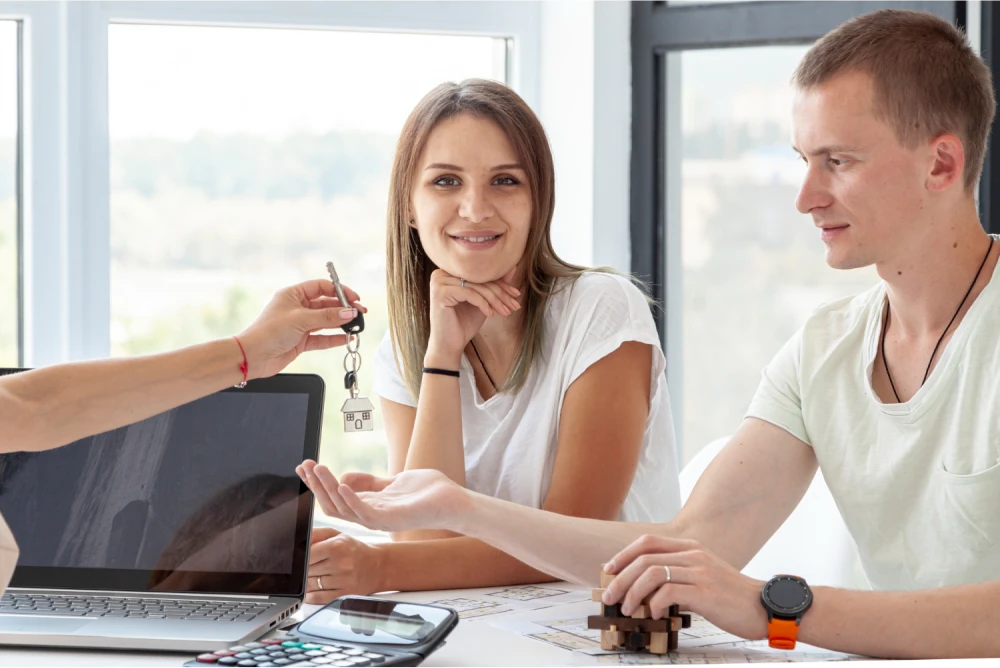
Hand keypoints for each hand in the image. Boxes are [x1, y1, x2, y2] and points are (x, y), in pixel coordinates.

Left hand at [237, 279, 367, 378]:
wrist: (253, 357)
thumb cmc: (268, 332)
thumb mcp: (300, 320)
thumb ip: (327, 317)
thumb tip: (349, 312)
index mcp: (293, 295)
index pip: (321, 287)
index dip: (339, 291)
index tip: (354, 298)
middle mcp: (297, 308)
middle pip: (326, 304)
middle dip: (343, 308)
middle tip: (360, 312)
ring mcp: (300, 325)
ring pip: (326, 321)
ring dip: (340, 323)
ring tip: (356, 324)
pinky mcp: (301, 341)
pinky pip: (322, 338)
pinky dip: (334, 338)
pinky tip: (346, 338)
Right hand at [296, 461, 469, 532]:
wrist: (453, 500)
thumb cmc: (427, 492)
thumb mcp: (392, 482)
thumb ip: (369, 482)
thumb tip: (344, 475)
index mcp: (369, 507)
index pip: (335, 497)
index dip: (318, 483)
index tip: (305, 466)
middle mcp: (370, 516)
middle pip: (333, 504)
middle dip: (316, 485)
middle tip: (304, 466)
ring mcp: (379, 519)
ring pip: (344, 508)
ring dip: (328, 488)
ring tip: (318, 469)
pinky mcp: (391, 519)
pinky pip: (364, 512)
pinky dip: (351, 498)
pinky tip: (342, 483)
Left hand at [305, 527, 383, 603]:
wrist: (377, 566)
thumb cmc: (354, 550)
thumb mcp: (337, 535)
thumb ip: (316, 534)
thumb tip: (299, 540)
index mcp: (338, 546)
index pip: (308, 554)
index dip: (301, 558)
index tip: (301, 558)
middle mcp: (341, 564)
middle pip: (308, 570)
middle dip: (304, 570)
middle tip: (310, 566)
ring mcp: (343, 581)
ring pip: (311, 585)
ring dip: (307, 582)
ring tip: (315, 575)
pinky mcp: (344, 594)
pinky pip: (319, 598)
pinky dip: (311, 596)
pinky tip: (312, 590)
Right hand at [425, 267, 520, 362]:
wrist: (449, 345)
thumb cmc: (464, 323)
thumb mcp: (483, 301)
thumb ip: (494, 284)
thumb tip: (513, 267)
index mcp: (449, 272)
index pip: (481, 274)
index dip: (501, 284)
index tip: (516, 294)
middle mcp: (441, 273)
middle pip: (479, 280)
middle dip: (500, 294)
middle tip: (514, 305)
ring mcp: (439, 282)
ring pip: (476, 287)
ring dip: (495, 300)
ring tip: (506, 312)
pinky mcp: (441, 293)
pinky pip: (469, 293)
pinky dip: (483, 304)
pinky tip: (490, 314)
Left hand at [601, 535, 767, 640]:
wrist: (764, 608)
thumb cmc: (731, 597)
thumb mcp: (703, 576)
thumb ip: (678, 575)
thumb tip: (646, 589)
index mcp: (691, 548)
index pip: (648, 542)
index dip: (623, 555)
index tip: (609, 571)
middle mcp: (693, 555)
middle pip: (644, 558)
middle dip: (620, 578)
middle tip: (610, 597)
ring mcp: (700, 571)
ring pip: (652, 573)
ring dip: (633, 593)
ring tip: (628, 609)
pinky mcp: (705, 591)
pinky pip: (669, 592)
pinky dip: (655, 604)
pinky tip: (655, 614)